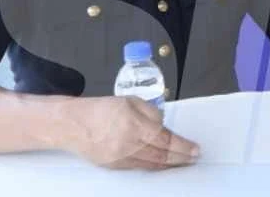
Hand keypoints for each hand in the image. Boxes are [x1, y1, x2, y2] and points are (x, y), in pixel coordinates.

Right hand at [56, 96, 199, 169]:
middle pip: (161, 155)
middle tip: (194, 157)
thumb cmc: (101, 109)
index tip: (196, 149)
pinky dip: (154, 166)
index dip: (183, 146)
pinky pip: (140, 167)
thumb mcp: (130, 101)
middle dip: (181, 157)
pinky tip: (163, 163)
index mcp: (134, 125)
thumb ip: (151, 112)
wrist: (73, 124)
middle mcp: (128, 144)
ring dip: (170, 164)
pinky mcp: (114, 166)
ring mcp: (121, 158)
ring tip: (182, 161)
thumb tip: (163, 125)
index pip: (165, 140)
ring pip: (152, 164)